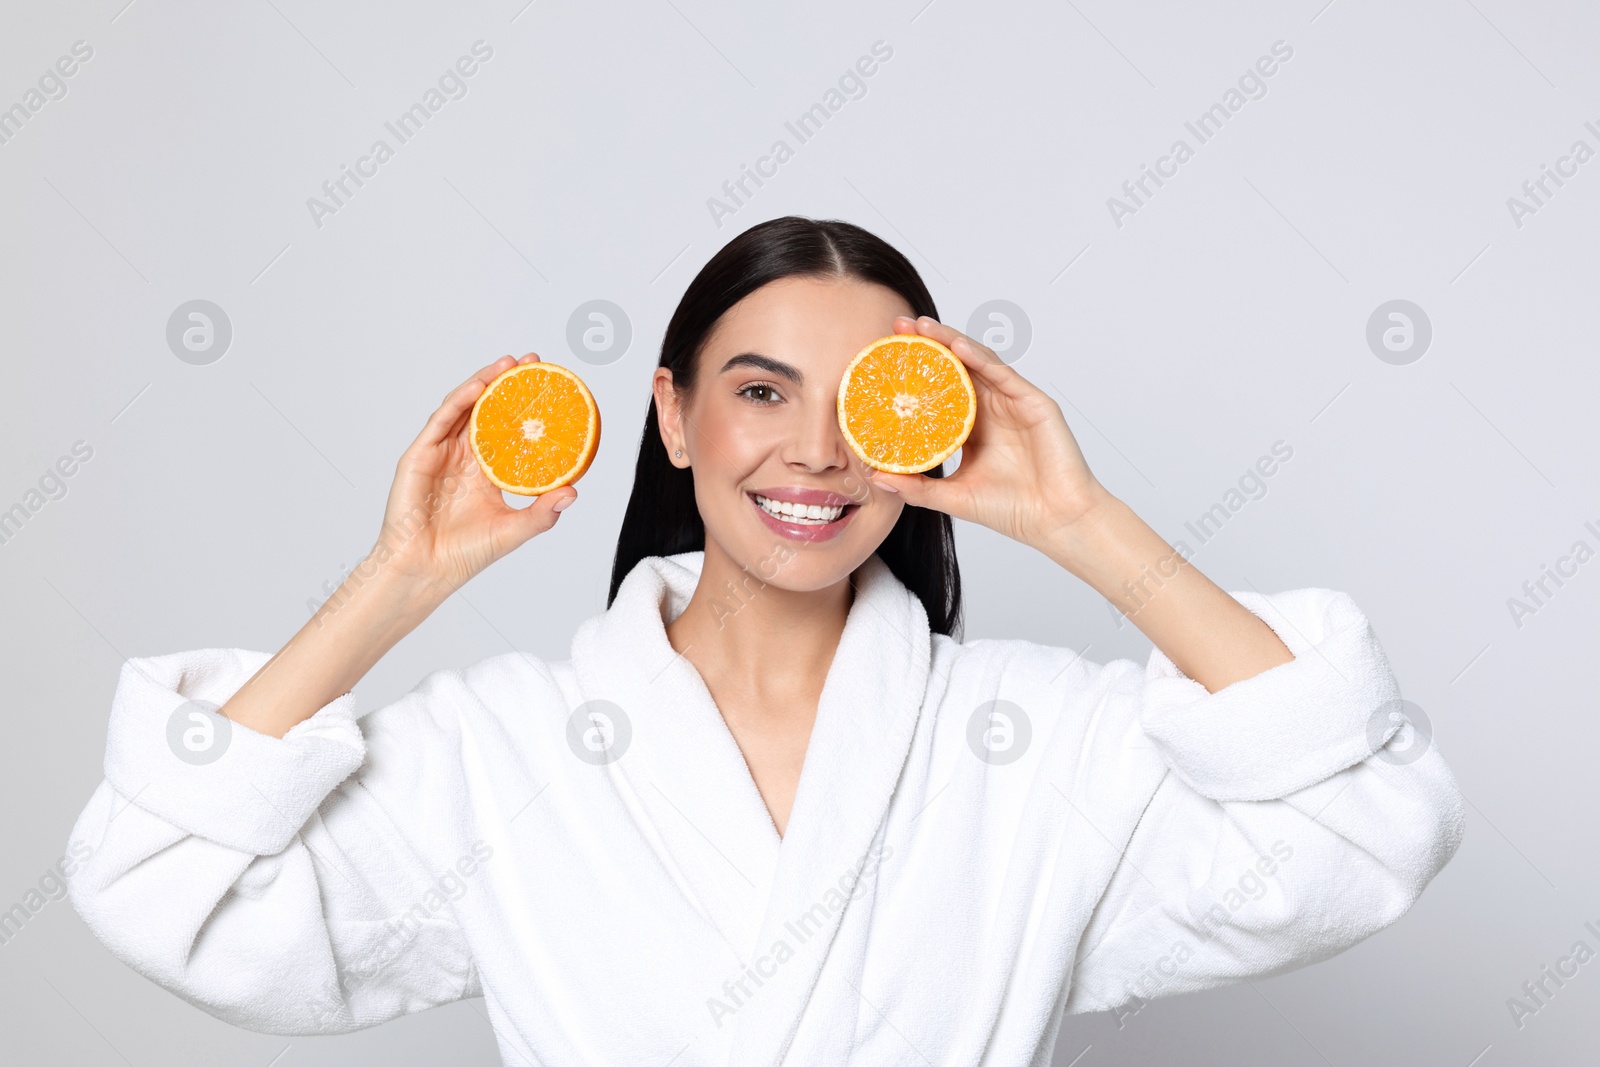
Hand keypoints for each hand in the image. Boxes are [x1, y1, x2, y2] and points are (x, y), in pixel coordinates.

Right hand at [372, 354, 576, 598]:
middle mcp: (464, 457)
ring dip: (485, 382)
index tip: (550, 388)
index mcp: (486, 471)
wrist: (426, 569)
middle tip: (533, 362)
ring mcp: (441, 453)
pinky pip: (441, 421)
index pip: (509, 429)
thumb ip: (543, 513)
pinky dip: (460, 400)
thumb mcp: (514, 530)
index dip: (526, 407)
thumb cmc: (465, 553)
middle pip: (487, 410)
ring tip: (508, 364)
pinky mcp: (420, 455)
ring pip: (464, 407)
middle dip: (508, 383)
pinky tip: (478, 386)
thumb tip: (574, 492)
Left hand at [865, 315, 1107, 551]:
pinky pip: (1003, 373)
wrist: (1054, 521)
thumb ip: (916, 487)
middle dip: (927, 345)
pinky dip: (980, 357)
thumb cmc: (1011, 510)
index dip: (913, 372)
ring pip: (978, 362)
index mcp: (971, 428)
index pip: (938, 390)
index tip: (883, 358)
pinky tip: (957, 346)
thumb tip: (876, 476)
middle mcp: (991, 409)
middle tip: (897, 326)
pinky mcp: (1034, 403)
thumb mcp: (952, 497)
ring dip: (949, 341)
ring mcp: (1013, 403)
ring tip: (921, 327)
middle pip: (955, 367)